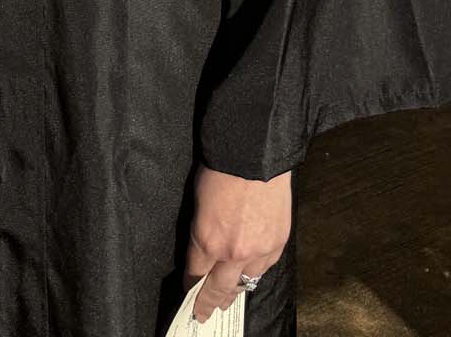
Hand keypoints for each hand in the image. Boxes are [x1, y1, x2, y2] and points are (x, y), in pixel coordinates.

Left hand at [186, 163, 290, 323]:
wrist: (254, 153)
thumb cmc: (220, 170)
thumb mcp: (199, 202)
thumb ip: (202, 232)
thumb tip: (204, 249)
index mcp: (207, 240)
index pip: (196, 275)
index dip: (191, 287)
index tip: (189, 295)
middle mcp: (233, 253)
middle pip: (219, 289)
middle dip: (209, 303)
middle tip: (204, 314)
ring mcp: (259, 250)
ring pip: (245, 283)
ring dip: (235, 291)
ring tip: (228, 299)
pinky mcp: (278, 244)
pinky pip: (265, 268)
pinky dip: (256, 272)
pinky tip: (250, 275)